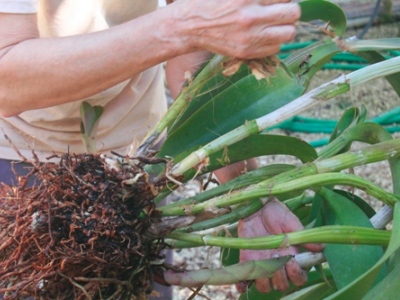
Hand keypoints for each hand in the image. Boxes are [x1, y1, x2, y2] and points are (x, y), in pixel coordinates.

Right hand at [172, 0, 300, 58]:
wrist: (189, 26)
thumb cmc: (209, 1)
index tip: (276, 0)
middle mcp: (251, 17)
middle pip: (293, 13)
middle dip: (289, 10)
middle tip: (278, 11)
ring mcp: (250, 37)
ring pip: (289, 33)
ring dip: (284, 28)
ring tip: (272, 25)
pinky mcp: (247, 52)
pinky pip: (275, 49)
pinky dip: (272, 42)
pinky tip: (261, 36)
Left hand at [235, 199, 323, 292]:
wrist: (257, 207)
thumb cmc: (277, 213)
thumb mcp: (292, 223)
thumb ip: (304, 237)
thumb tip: (322, 248)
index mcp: (292, 258)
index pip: (299, 278)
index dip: (296, 274)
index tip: (291, 260)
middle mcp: (277, 265)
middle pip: (282, 285)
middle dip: (280, 276)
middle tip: (276, 257)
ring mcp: (261, 264)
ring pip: (264, 287)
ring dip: (264, 280)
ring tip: (263, 262)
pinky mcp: (247, 261)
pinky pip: (244, 280)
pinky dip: (243, 284)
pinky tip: (243, 282)